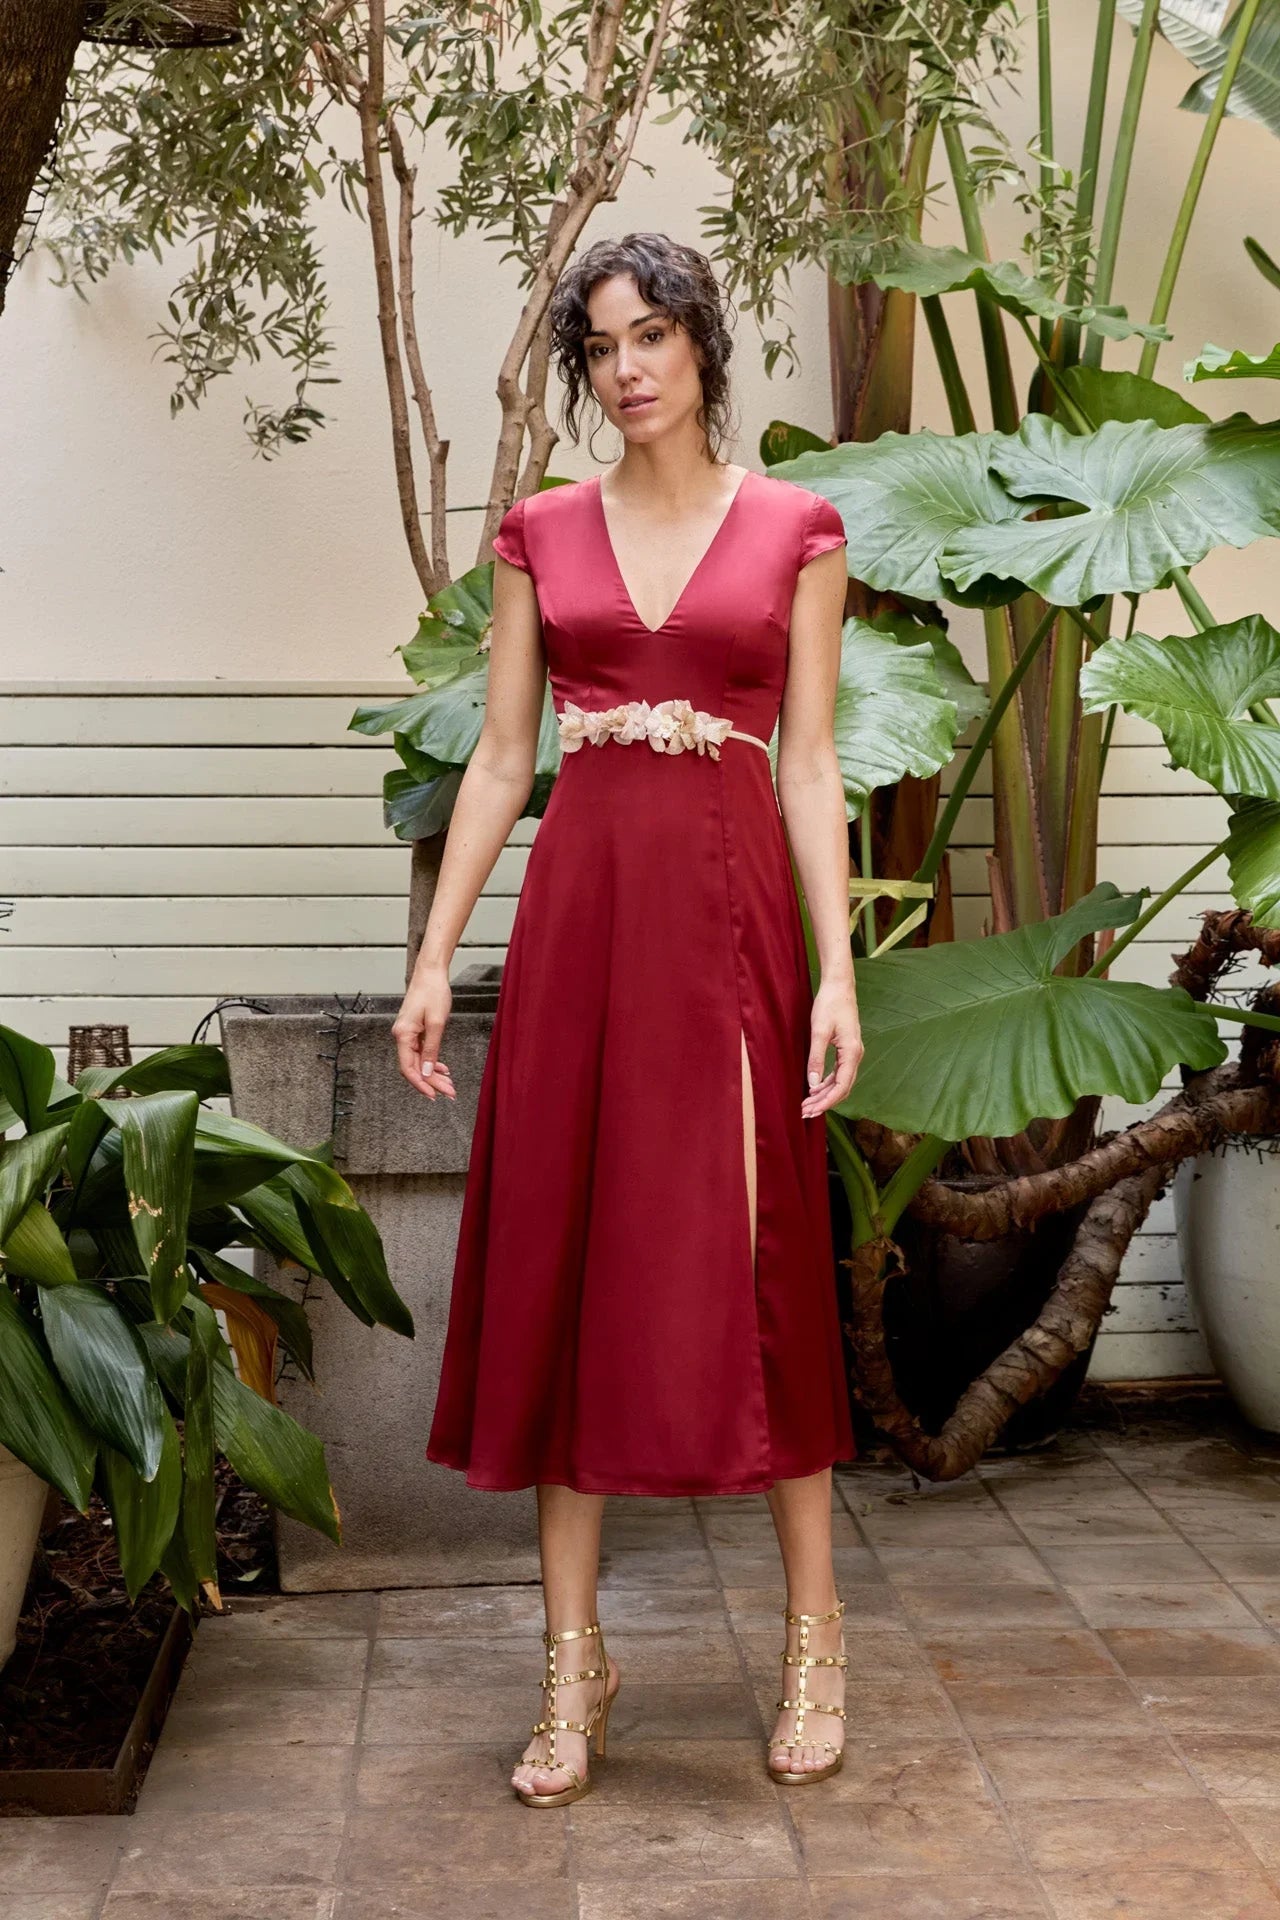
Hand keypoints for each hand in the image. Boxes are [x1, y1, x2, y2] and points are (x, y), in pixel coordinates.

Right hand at [392, 966, 456, 1100]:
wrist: (430, 973)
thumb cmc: (433, 993)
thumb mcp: (437, 1023)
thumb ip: (432, 1049)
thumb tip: (428, 1071)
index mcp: (403, 1035)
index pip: (408, 1068)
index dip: (421, 1084)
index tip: (434, 1095)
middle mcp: (401, 1036)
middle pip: (414, 1067)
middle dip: (432, 1082)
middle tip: (449, 1093)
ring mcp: (407, 1034)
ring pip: (419, 1061)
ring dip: (433, 1074)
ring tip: (449, 1085)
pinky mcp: (414, 1031)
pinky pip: (421, 1052)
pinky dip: (432, 1062)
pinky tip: (444, 1068)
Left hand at [801, 974, 861, 1118]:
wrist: (839, 986)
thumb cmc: (829, 1005)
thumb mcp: (819, 1032)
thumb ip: (816, 1058)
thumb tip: (812, 1084)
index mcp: (851, 1053)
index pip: (841, 1086)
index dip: (826, 1102)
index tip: (810, 1110)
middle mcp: (855, 1056)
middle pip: (842, 1088)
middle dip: (824, 1102)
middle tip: (805, 1112)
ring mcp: (852, 1053)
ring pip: (840, 1082)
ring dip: (825, 1094)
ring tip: (807, 1103)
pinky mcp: (847, 1049)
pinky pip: (839, 1073)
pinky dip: (827, 1083)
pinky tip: (815, 1088)